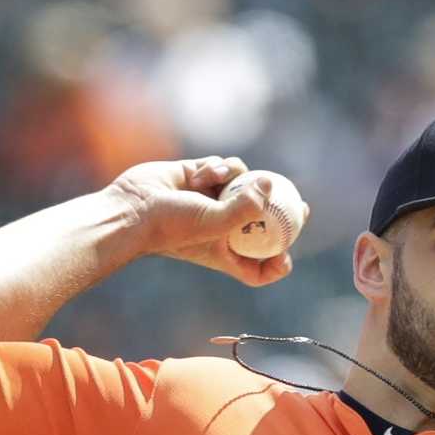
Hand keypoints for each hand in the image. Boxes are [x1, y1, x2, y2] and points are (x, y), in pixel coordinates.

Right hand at [108, 156, 304, 287]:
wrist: (133, 208)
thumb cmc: (171, 227)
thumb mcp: (215, 224)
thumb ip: (246, 208)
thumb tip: (271, 186)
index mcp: (226, 252)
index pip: (257, 267)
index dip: (276, 263)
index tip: (289, 255)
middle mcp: (222, 228)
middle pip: (262, 224)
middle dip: (282, 216)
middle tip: (301, 207)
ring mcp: (212, 201)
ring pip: (245, 185)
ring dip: (237, 179)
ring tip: (216, 181)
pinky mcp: (201, 177)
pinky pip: (224, 167)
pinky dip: (217, 167)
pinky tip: (199, 174)